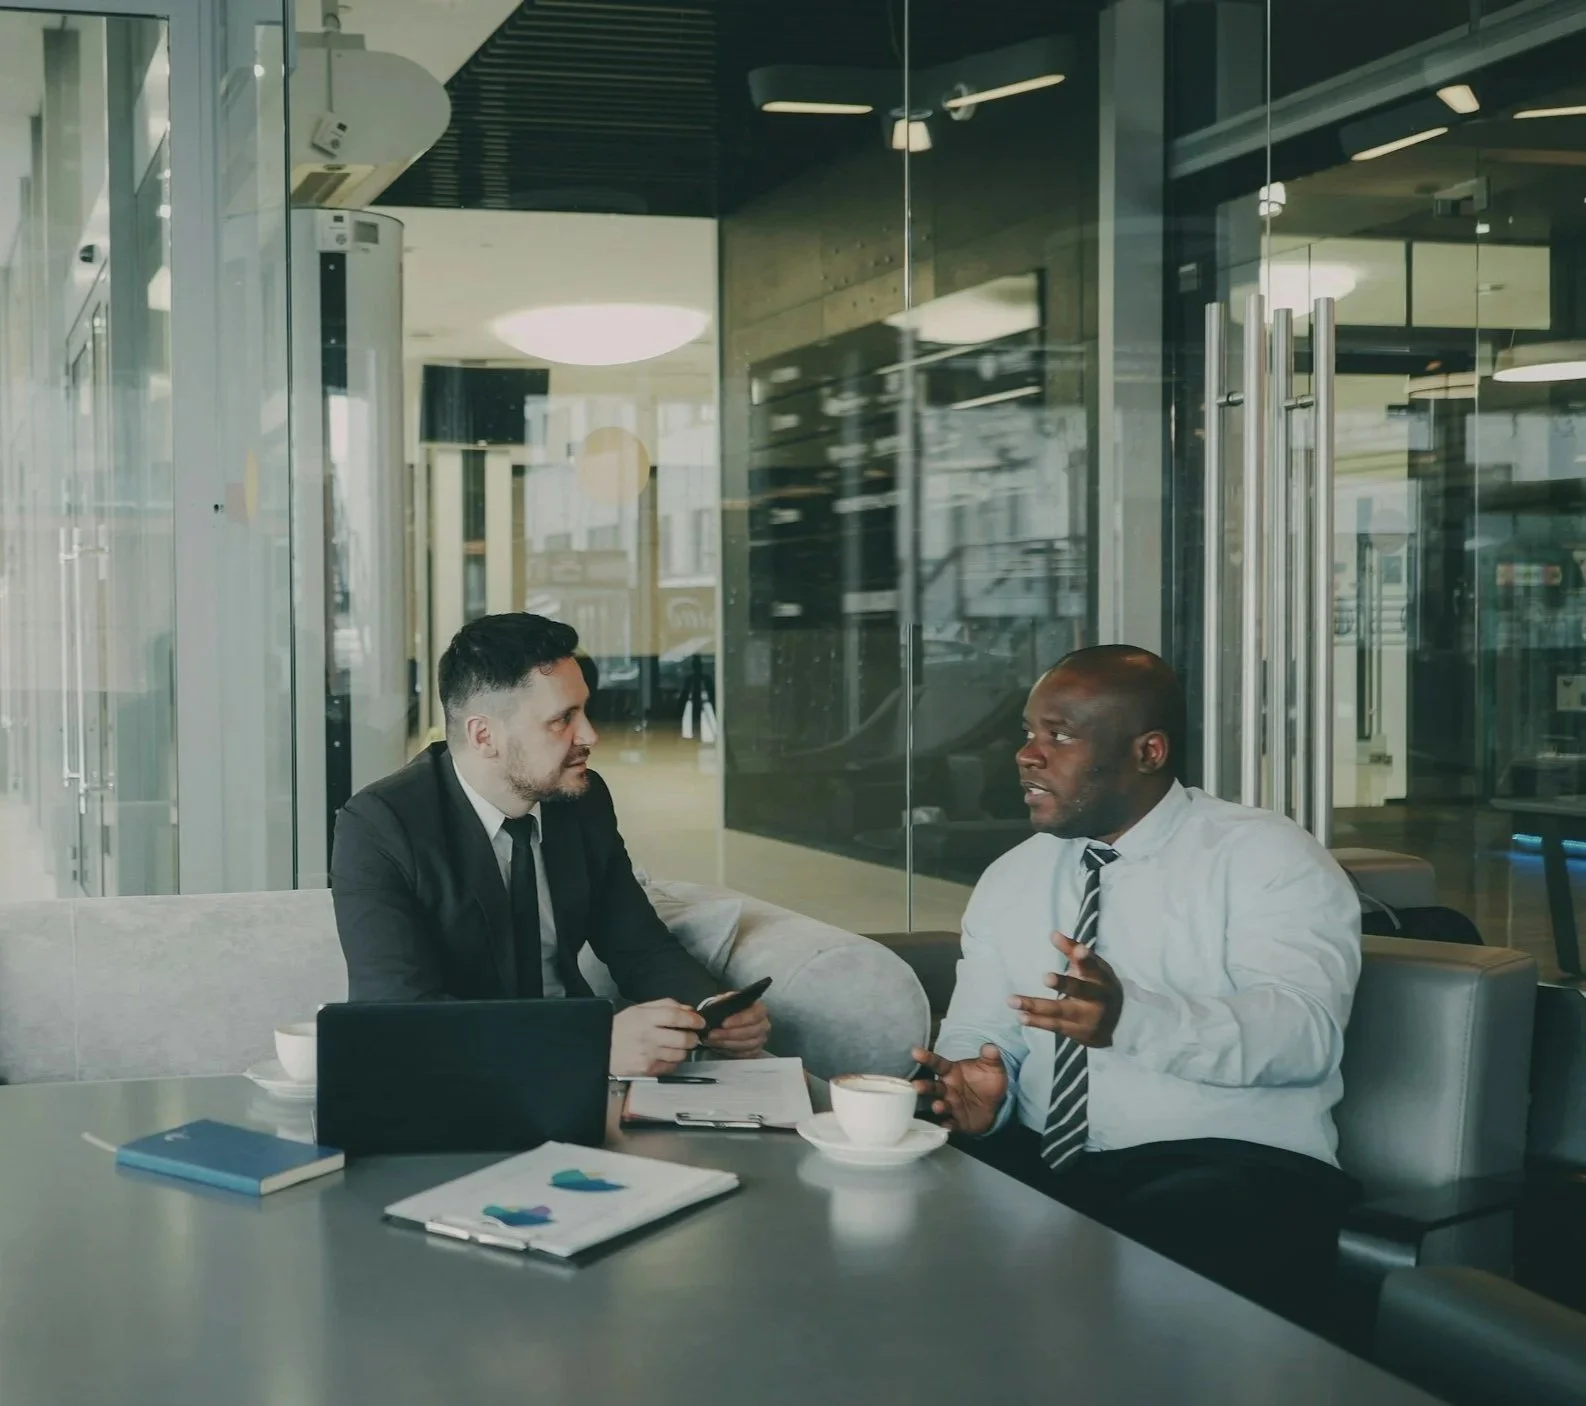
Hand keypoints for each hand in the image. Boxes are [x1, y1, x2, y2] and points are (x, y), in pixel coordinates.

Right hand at [609, 999, 704, 1075]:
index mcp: (645, 1018)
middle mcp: (648, 1037)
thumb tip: (688, 1009)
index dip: (692, 1019)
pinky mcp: (647, 1070)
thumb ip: (665, 1005)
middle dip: (693, 1038)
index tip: (700, 1022)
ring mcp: (648, 1056)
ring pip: (680, 1055)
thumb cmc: (621, 1027)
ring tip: (678, 1046)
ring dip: (684, 1050)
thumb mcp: (639, 1009)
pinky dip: (673, 1061)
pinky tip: (666, 1055)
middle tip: (692, 1036)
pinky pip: (671, 1067)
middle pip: (683, 1039)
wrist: (601, 1048)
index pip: (675, 1017)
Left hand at [702, 998, 770, 1058]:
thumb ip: (724, 1001)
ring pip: (747, 1045)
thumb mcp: (726, 1000)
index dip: (739, 1020)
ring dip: (728, 1043)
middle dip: (729, 1034)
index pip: (754, 1015)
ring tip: (713, 1040)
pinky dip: (731, 1051)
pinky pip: (744, 1054)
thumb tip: (717, 1006)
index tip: (723, 1023)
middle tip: (713, 1034)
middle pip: (750, 1031)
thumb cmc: (730, 1010)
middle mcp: (763, 1024)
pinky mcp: (755, 1051)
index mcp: (759, 1009)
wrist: (729, 1021)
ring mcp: (761, 1039)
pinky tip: (720, 1046)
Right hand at [909, 1043, 1006, 1135]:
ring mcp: (951, 1105)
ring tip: (937, 1106)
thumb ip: (991, 1056)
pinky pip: (951, 1123)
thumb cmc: (988, 1081)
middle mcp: (947, 1088)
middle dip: (924, 1086)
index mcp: (951, 1072)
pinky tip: (947, 1125)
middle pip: (933, 1086)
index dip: (927, 1058)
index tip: (915, 1052)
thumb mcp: (993, 1067)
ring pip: (940, 1105)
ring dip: (937, 1106)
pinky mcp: (957, 1121)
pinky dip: (948, 1124)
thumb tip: (990, 1047)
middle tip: (916, 1086)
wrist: (997, 1105)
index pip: (937, 1063)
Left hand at [1007, 931, 1123, 1047]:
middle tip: (1046, 977)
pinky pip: (1055, 1027)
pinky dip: (1037, 1022)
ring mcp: (1088, 1019)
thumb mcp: (1092, 968)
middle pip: (1080, 990)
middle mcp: (1097, 999)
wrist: (1119, 1023)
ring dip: (1036, 1006)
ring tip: (1012, 1000)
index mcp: (1101, 978)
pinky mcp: (1078, 1033)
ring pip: (1060, 1011)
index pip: (1093, 966)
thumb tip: (1053, 934)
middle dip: (1064, 984)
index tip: (1079, 950)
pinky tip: (1020, 1016)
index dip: (1086, 958)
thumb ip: (1073, 951)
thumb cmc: (1098, 986)